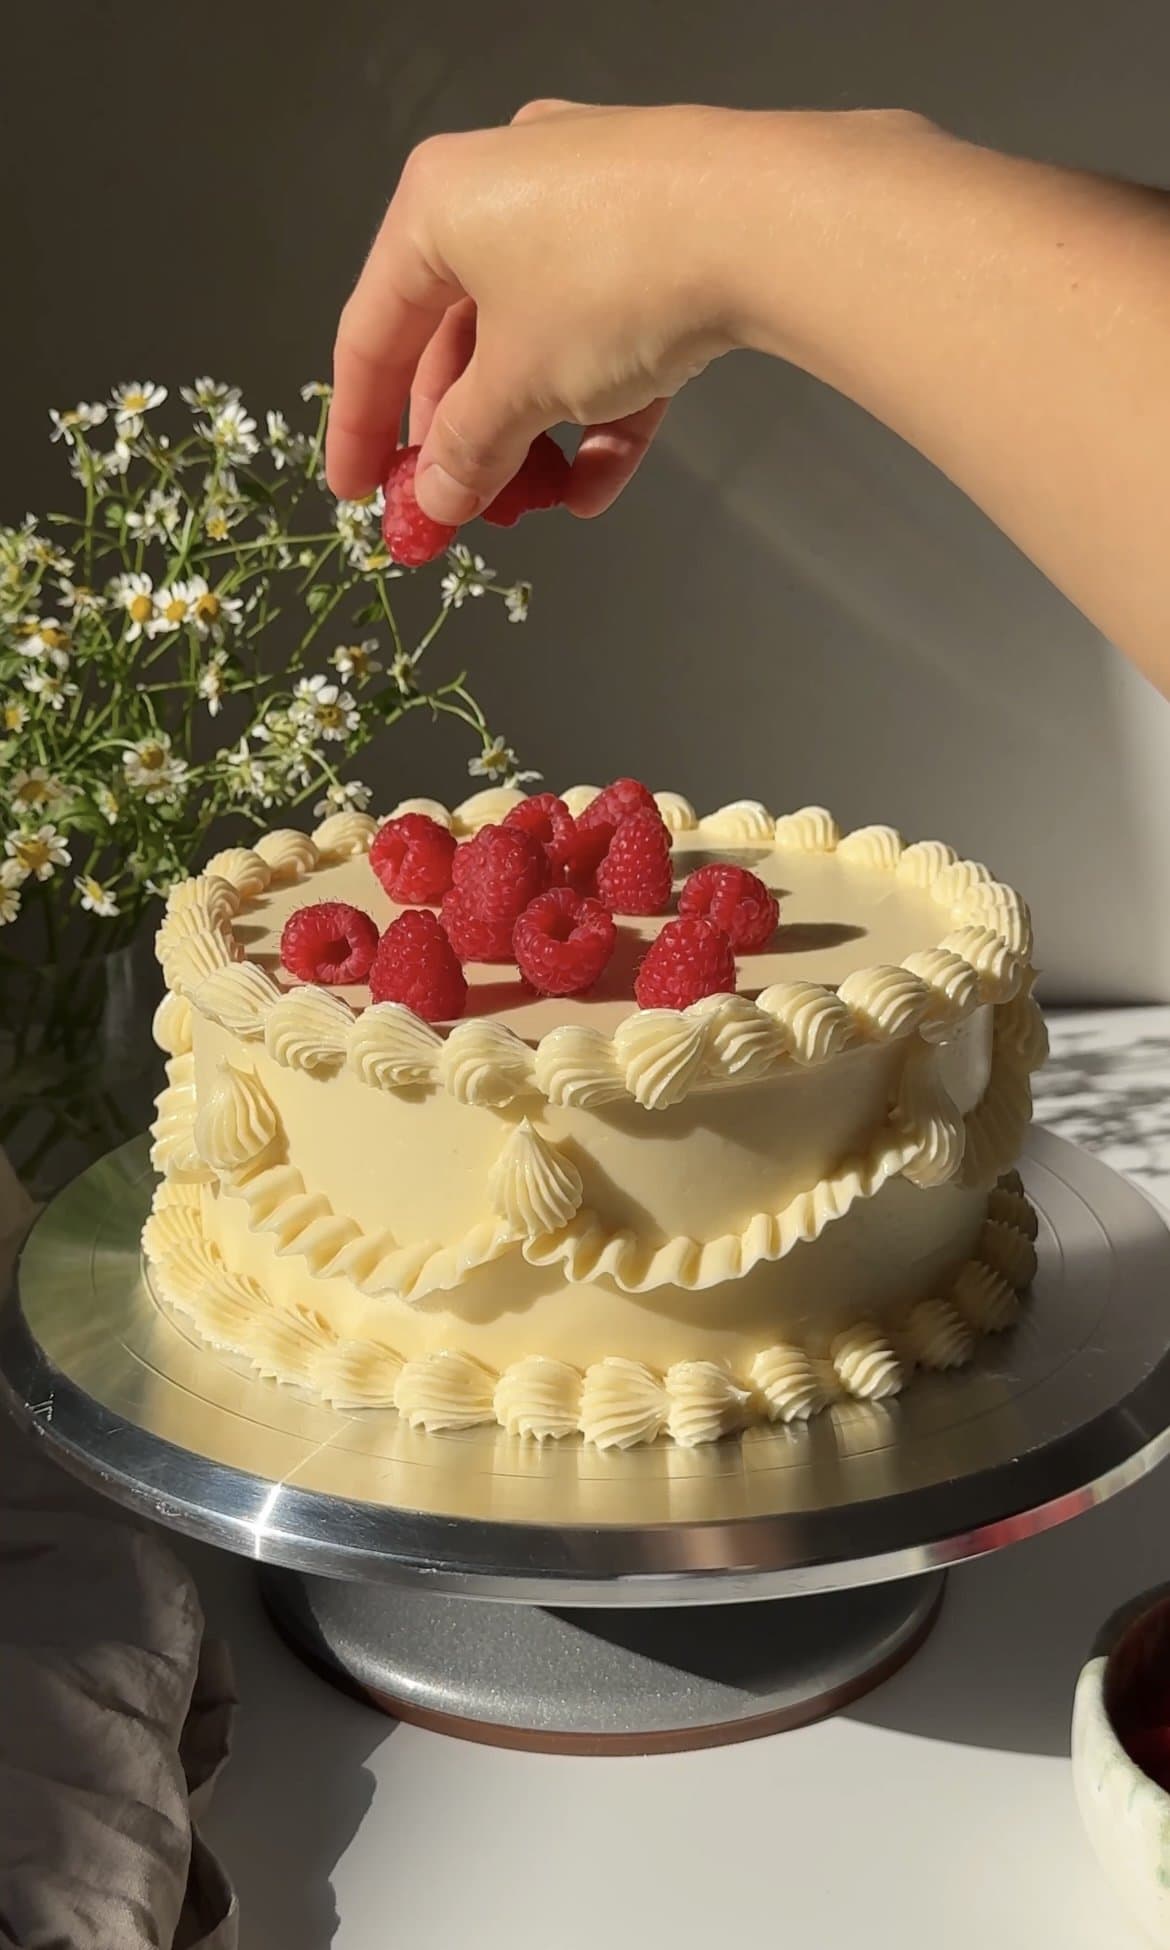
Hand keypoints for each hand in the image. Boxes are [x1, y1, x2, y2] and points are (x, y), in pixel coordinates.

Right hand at [326, 101, 738, 521]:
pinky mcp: (661, 234)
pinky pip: (608, 334)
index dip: (360, 427)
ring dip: (533, 436)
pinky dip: (599, 408)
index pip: (372, 334)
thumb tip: (439, 501)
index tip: (359, 494)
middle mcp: (505, 189)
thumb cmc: (609, 282)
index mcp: (437, 206)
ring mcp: (589, 207)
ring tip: (538, 507)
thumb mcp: (519, 387)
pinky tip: (599, 484)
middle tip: (462, 514)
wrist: (768, 220)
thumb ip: (469, 450)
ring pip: (539, 343)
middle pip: (459, 341)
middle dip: (465, 441)